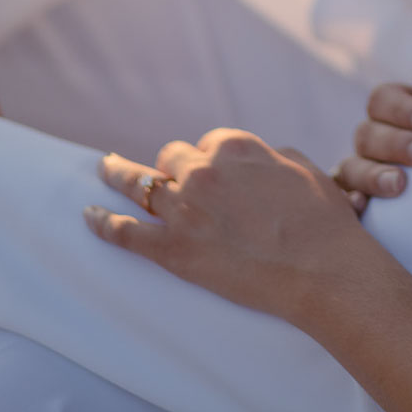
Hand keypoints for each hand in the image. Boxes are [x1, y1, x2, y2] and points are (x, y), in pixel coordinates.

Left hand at [85, 129, 361, 323]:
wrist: (323, 270)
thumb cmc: (323, 222)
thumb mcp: (305, 169)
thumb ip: (273, 157)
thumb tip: (261, 159)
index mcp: (237, 147)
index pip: (208, 141)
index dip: (210, 156)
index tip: (213, 170)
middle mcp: (204, 171)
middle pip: (172, 158)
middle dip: (174, 168)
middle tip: (174, 181)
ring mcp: (185, 211)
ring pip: (139, 185)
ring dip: (118, 175)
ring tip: (104, 169)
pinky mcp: (173, 251)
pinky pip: (126, 233)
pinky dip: (103, 224)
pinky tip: (88, 216)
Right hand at [331, 38, 411, 211]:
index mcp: (395, 107)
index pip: (381, 100)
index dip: (401, 110)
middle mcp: (376, 138)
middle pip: (366, 135)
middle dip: (395, 144)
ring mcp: (368, 171)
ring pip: (350, 169)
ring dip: (372, 176)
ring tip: (399, 184)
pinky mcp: (371, 205)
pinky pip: (347, 201)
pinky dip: (348, 201)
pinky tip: (361, 206)